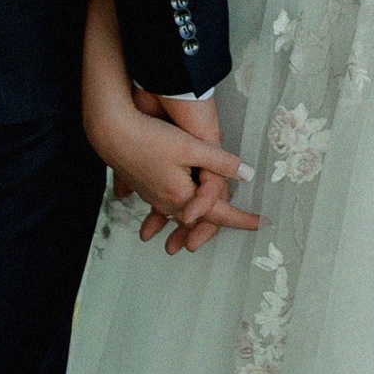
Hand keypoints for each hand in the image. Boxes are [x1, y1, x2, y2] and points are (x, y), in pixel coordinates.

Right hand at [147, 88, 257, 252]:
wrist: (111, 132)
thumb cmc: (150, 137)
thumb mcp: (191, 147)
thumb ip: (221, 162)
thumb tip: (248, 173)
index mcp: (182, 197)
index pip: (220, 215)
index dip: (243, 220)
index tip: (263, 223)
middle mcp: (167, 202)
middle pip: (198, 221)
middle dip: (215, 229)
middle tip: (238, 227)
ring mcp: (153, 196)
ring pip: (178, 215)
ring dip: (189, 227)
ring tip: (193, 240)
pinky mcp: (143, 186)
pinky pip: (162, 206)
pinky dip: (168, 214)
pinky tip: (161, 216)